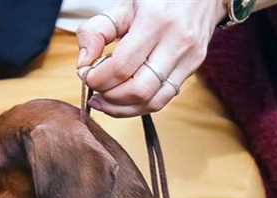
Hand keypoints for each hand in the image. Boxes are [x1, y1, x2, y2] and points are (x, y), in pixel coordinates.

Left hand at [76, 0, 227, 116]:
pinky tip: (124, 100)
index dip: (98, 78)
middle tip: (95, 89)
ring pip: (153, 101)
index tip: (86, 75)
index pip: (122, 67)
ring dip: (124, 108)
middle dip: (110, 97)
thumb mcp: (123, 6)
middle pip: (138, 90)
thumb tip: (84, 63)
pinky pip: (164, 99)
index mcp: (155, 22)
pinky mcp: (193, 68)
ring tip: (105, 101)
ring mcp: (188, 58)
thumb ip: (96, 30)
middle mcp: (176, 42)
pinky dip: (140, 106)